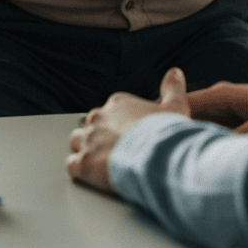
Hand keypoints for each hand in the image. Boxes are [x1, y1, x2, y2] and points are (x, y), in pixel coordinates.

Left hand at [67, 67, 190, 191]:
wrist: (155, 158)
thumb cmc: (165, 133)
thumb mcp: (175, 106)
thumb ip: (173, 88)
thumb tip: (175, 72)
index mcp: (118, 103)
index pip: (110, 110)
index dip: (119, 123)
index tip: (129, 134)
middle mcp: (99, 118)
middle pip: (91, 124)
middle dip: (99, 135)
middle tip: (114, 149)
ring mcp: (88, 140)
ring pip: (76, 141)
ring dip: (85, 149)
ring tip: (99, 161)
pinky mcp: (82, 163)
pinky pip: (71, 165)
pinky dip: (79, 170)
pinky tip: (90, 175)